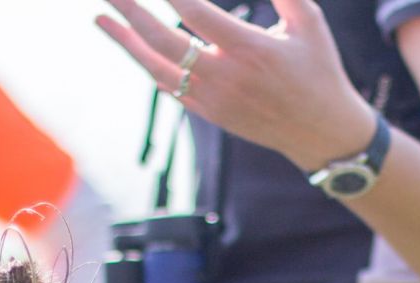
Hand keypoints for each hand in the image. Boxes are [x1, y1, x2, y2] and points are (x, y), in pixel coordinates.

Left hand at [95, 0, 375, 172]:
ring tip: (100, 18)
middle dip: (131, 10)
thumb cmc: (318, 70)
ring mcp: (212, 100)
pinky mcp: (209, 114)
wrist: (319, 133)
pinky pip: (169, 88)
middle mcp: (223, 77)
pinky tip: (133, 47)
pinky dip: (148, 65)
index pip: (195, 13)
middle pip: (163, 41)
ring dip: (126, 43)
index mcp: (248, 50)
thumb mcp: (309, 22)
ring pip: (157, 69)